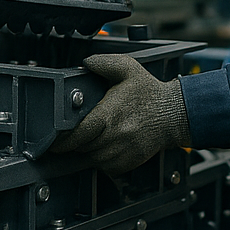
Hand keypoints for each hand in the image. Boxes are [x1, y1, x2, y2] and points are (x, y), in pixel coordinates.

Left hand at [48, 53, 190, 174]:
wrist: (174, 114)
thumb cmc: (150, 92)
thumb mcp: (127, 68)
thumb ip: (103, 63)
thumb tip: (85, 62)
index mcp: (109, 116)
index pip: (77, 134)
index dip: (62, 139)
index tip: (54, 138)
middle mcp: (114, 138)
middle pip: (81, 147)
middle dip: (75, 141)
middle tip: (75, 132)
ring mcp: (121, 153)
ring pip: (91, 158)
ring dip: (88, 150)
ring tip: (95, 135)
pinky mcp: (127, 164)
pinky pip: (105, 167)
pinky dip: (101, 159)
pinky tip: (107, 144)